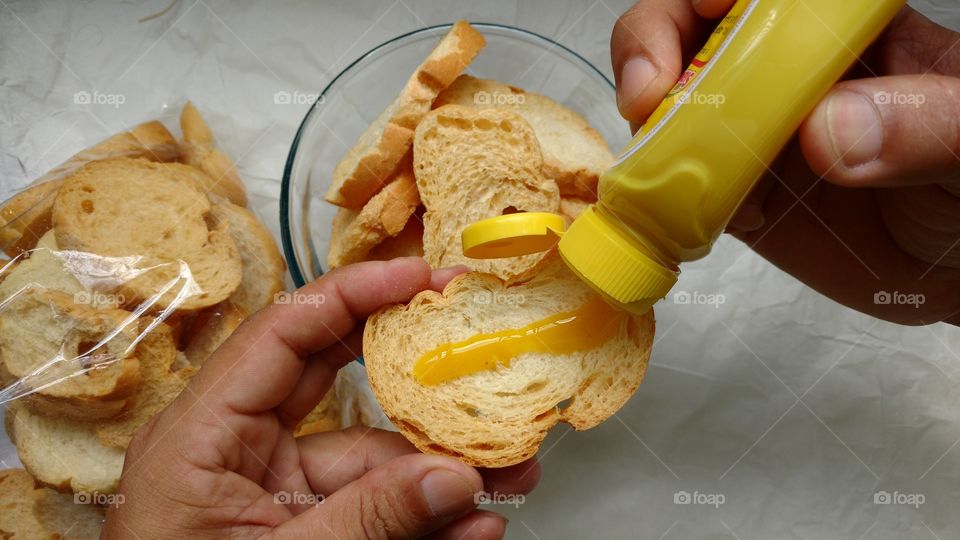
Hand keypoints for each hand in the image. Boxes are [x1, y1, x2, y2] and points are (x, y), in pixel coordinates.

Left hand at [103, 258, 538, 538]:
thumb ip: (369, 519)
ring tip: (506, 478)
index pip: (284, 332)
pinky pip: (371, 507)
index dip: (356, 293)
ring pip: (371, 459)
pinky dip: (423, 518)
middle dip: (415, 377)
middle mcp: (238, 448)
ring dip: (439, 472)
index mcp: (203, 434)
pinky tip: (472, 525)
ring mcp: (273, 490)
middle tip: (475, 353)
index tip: (421, 279)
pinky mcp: (300, 524)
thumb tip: (455, 478)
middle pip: (337, 381)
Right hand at [612, 1, 959, 324]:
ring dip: (649, 124)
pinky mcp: (733, 195)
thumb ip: (924, 125)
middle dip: (653, 43)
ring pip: (671, 104)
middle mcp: (783, 72)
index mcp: (843, 30)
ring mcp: (750, 133)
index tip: (705, 10)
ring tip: (657, 159)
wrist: (956, 265)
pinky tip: (687, 210)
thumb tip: (826, 131)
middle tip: (650, 93)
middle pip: (692, 29)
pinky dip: (661, 193)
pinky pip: (678, 184)